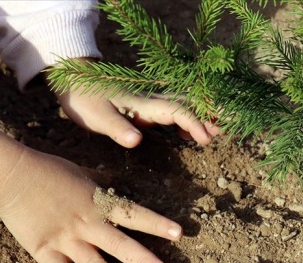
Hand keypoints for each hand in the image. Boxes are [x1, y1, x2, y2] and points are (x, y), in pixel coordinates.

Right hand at [0, 131, 182, 262]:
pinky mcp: (46, 251)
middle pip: (120, 245)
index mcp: (99, 204)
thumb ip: (102, 181)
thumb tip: (117, 179)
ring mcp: (67, 240)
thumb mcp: (82, 173)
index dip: (157, 224)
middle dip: (143, 260)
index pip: (135, 215)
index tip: (179, 234)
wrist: (13, 178)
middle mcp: (88, 224)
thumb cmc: (49, 171)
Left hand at [49, 58, 219, 147]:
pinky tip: (190, 133)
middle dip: (209, 116)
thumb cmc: (85, 99)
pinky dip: (189, 119)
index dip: (193, 122)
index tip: (205, 138)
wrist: (74, 81)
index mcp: (143, 103)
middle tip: (227, 128)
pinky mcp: (146, 107)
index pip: (176, 111)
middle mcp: (151, 101)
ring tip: (220, 129)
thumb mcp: (96, 116)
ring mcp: (150, 102)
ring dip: (202, 116)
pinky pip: (175, 111)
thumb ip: (117, 128)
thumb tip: (137, 140)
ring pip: (184, 106)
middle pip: (188, 105)